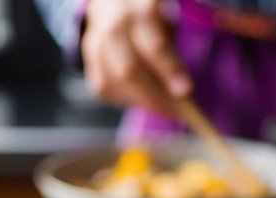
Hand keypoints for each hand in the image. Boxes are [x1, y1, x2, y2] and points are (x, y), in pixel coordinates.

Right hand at [82, 0, 192, 115]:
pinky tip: (140, 97)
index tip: (186, 91)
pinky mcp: (89, 59)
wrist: (114, 4)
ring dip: (140, 101)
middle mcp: (112, 24)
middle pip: (128, 69)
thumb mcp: (166, 25)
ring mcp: (95, 41)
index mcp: (137, 10)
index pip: (153, 45)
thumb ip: (170, 54)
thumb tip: (180, 92)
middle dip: (154, 96)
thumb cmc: (147, 20)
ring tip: (161, 107)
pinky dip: (124, 98)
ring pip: (112, 81)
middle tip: (174, 111)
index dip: (169, 71)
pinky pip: (103, 88)